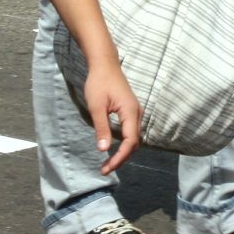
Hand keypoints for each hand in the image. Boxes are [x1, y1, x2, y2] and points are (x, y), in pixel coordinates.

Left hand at [81, 58, 140, 175]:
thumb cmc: (99, 83)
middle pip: (134, 143)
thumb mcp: (96, 106)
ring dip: (123, 152)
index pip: (130, 142)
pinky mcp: (131, 111)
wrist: (105, 64)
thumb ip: (101, 128)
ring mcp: (135, 112)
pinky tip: (113, 147)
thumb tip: (104, 150)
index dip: (120, 157)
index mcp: (131, 112)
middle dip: (121, 158)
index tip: (106, 168)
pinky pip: (131, 131)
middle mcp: (137, 113)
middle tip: (105, 169)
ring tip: (108, 162)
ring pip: (133, 138)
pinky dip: (123, 143)